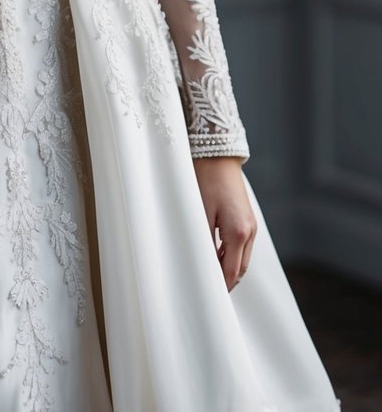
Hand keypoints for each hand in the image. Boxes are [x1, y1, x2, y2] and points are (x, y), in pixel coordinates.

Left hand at [192, 156, 256, 292]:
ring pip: (243, 258)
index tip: (208, 297)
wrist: (217, 154)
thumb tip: (203, 265)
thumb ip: (204, 242)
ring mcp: (251, 225)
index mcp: (239, 233)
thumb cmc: (205, 180)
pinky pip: (242, 245)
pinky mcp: (247, 218)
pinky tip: (215, 253)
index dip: (221, 287)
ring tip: (208, 273)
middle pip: (240, 269)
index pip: (232, 272)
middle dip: (226, 281)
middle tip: (207, 289)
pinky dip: (231, 255)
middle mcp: (250, 231)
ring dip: (228, 267)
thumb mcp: (200, 213)